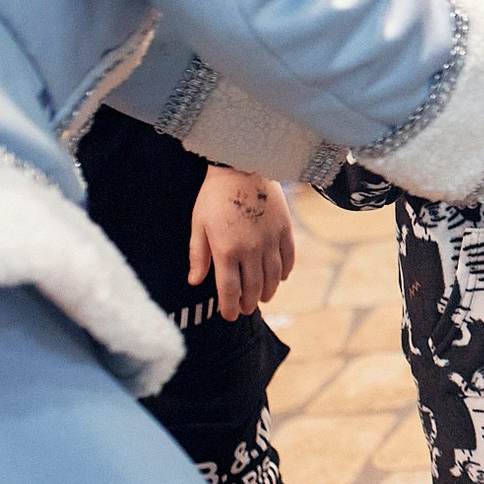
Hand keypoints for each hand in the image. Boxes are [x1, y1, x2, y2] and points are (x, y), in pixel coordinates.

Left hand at [189, 167, 296, 318]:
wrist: (242, 167)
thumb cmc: (214, 196)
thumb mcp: (198, 225)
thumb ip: (198, 255)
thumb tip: (195, 282)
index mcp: (226, 250)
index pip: (229, 290)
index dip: (230, 307)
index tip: (229, 315)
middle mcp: (251, 250)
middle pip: (253, 287)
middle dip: (248, 303)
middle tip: (245, 309)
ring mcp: (270, 240)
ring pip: (273, 277)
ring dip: (268, 291)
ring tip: (262, 297)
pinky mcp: (285, 230)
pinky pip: (289, 258)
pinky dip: (285, 272)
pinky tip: (280, 277)